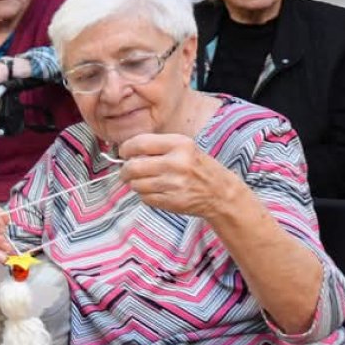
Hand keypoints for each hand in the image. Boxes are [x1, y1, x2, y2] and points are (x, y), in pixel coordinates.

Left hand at [116, 134, 235, 217]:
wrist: (220, 192)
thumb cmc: (197, 167)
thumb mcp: (183, 148)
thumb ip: (156, 147)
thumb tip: (126, 152)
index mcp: (180, 144)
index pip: (139, 143)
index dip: (126, 149)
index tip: (124, 153)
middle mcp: (177, 162)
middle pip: (133, 166)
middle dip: (125, 170)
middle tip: (126, 172)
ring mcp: (174, 183)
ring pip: (136, 184)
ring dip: (135, 184)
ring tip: (146, 182)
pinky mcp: (171, 200)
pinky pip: (144, 198)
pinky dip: (145, 195)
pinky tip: (156, 191)